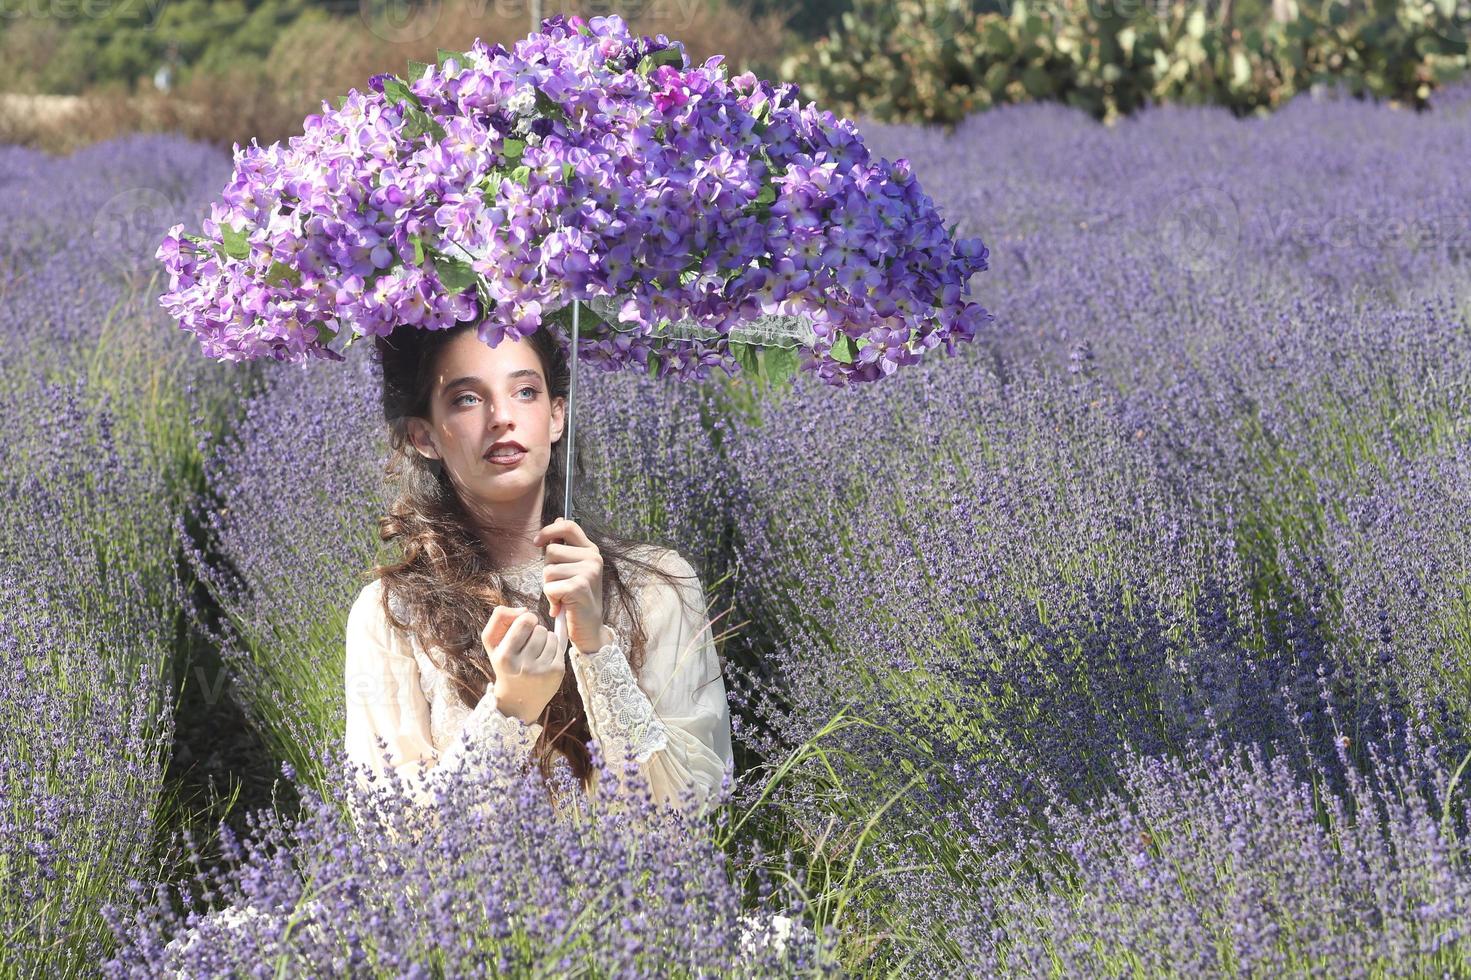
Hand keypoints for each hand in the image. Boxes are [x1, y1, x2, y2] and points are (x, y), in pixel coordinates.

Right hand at [482, 605, 566, 724]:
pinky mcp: (556, 672)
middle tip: (529, 642)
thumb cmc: (504, 664)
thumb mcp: (492, 642)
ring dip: (545, 639)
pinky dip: (553, 648)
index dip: (527, 619)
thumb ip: (500, 618)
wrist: (517, 699)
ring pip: (551, 636)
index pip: (524, 621)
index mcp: (505, 656)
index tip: (524, 628)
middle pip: (539, 628)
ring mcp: (541, 670)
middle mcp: (523, 665)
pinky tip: (544, 658)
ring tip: (536, 651)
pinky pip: (560, 646)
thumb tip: (525, 609)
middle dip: (536, 630)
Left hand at [533, 517, 606, 653]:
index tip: (537, 541)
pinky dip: (551, 599)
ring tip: (562, 597)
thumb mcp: (574, 569)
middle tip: (561, 586)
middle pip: (551, 551)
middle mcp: (593, 558)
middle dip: (548, 570)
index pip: (568, 526)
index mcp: (591, 551)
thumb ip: (566, 547)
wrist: (589, 629)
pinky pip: (550, 587)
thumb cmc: (577, 600)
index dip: (549, 530)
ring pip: (548, 570)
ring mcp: (588, 572)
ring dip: (549, 587)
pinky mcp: (579, 586)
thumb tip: (558, 518)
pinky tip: (562, 605)